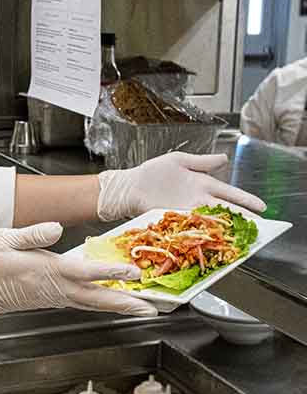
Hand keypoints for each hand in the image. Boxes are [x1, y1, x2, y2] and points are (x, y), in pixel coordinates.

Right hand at [0, 223, 156, 339]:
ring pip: (92, 304)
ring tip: (140, 309)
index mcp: (45, 270)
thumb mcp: (2, 239)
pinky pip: (82, 304)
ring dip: (118, 306)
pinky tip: (110, 301)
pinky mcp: (50, 300)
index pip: (85, 271)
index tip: (133, 273)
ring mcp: (53, 297)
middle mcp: (53, 288)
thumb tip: (57, 228)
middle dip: (125, 302)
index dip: (111, 271)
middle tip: (150, 308)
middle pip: (96, 297)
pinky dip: (101, 304)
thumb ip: (32, 234)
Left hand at [97, 152, 265, 221]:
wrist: (130, 185)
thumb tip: (224, 158)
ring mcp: (186, 211)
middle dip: (243, 217)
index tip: (262, 207)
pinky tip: (214, 235)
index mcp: (202, 184)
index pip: (229, 193)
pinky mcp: (174, 219)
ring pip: (212, 219)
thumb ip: (202, 161)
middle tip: (261, 225)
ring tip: (242, 233)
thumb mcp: (179, 160)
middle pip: (225, 209)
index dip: (246, 200)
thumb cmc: (152, 173)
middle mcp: (197, 200)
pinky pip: (193, 226)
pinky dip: (204, 230)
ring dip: (226, 226)